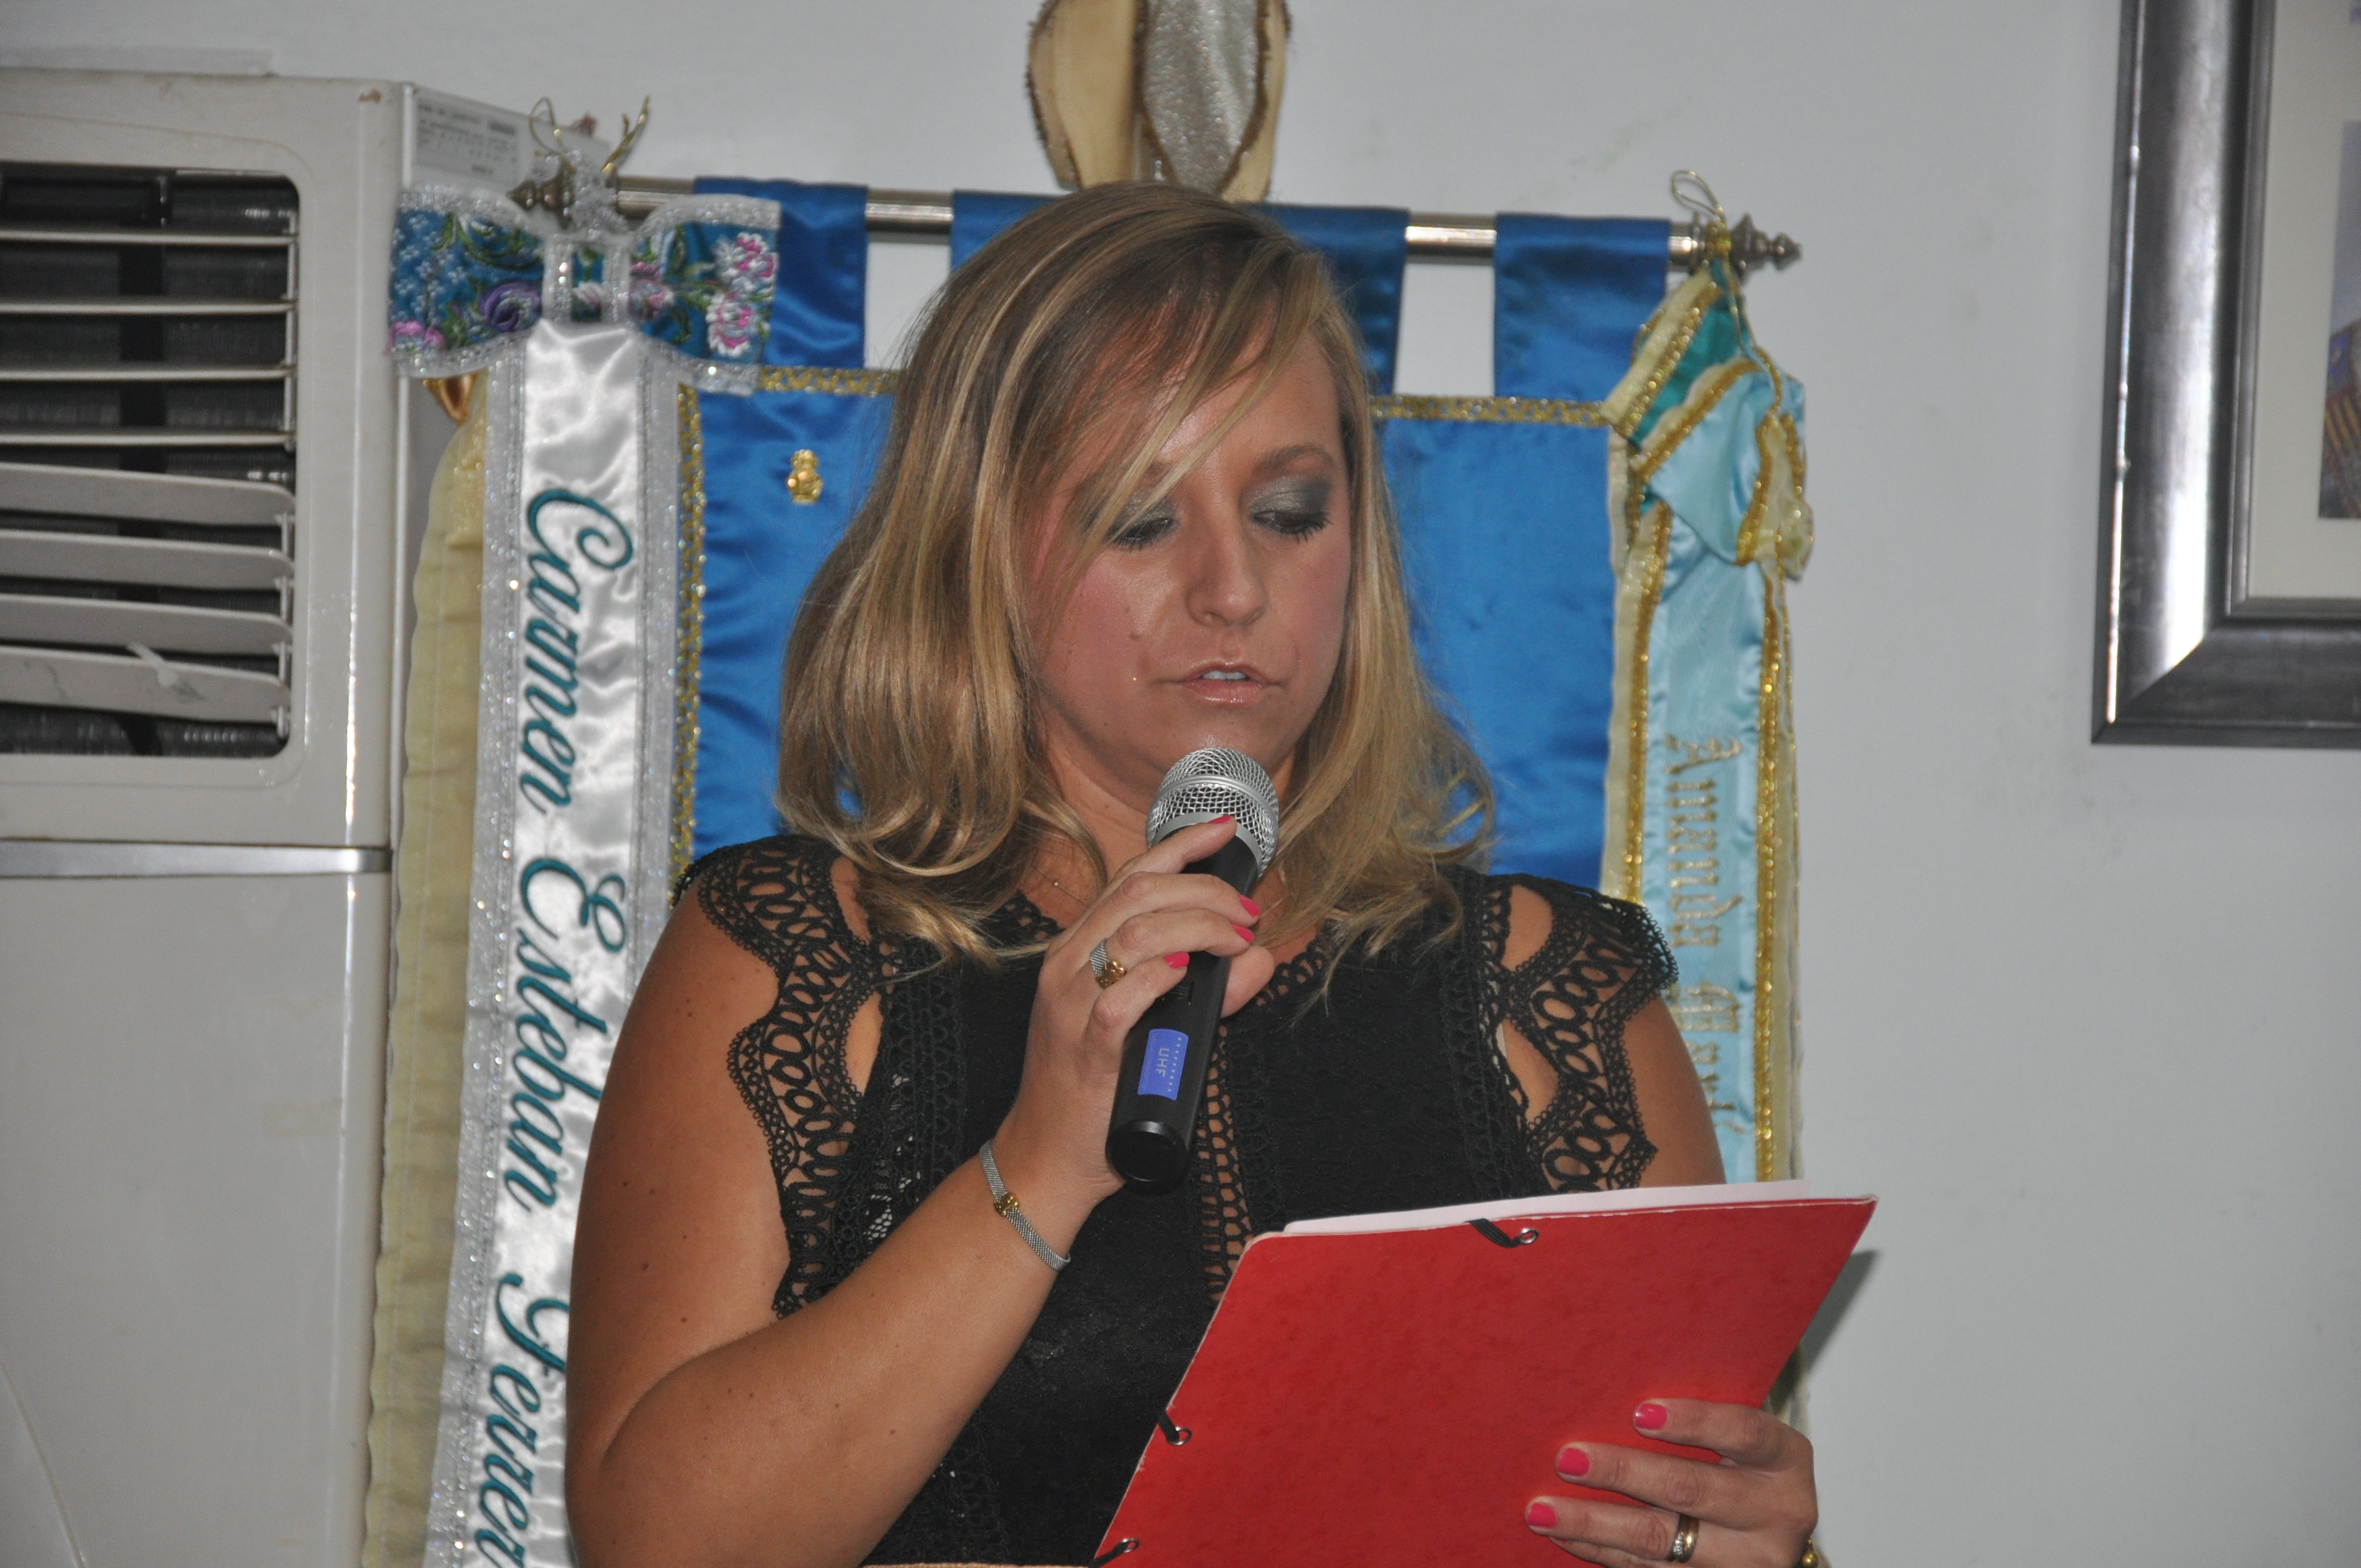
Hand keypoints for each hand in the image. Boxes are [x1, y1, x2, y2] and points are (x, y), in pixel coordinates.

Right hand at [990, 815, 1271, 1230]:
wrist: (1048, 1155)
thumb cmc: (1097, 1085)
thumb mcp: (1154, 1025)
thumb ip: (1208, 992)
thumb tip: (1260, 959)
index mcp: (1079, 949)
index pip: (1129, 875)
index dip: (1180, 844)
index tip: (1224, 829)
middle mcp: (1068, 966)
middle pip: (1136, 893)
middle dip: (1204, 890)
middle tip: (1247, 912)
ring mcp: (1071, 1006)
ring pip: (1130, 935)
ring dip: (1194, 927)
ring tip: (1233, 940)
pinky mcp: (1085, 1050)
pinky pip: (1117, 1000)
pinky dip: (1154, 979)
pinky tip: (1181, 971)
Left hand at [1523, 1399, 1815, 1566]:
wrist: (1768, 1532)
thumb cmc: (1738, 1463)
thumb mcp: (1736, 1438)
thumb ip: (1696, 1416)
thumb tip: (1607, 1386)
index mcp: (1786, 1458)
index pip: (1743, 1431)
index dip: (1693, 1420)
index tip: (1637, 1413)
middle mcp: (1780, 1513)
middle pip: (1691, 1488)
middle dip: (1622, 1471)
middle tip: (1567, 1458)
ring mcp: (1751, 1561)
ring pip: (1661, 1540)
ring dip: (1594, 1523)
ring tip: (1542, 1509)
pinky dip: (1601, 1551)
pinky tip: (1563, 1535)